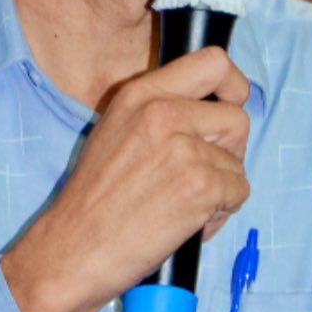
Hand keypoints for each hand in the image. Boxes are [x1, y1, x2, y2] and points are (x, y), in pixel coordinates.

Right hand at [1, 45, 250, 311]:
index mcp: (140, 94)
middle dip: (229, 149)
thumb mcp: (116, 132)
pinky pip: (239, 192)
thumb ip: (159, 113)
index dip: (233, 84)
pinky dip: (220, 213)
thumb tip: (212, 110)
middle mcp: (163, 113)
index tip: (230, 104)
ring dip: (221, 188)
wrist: (72, 248)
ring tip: (182, 205)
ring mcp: (183, 148)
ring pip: (238, 161)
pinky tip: (185, 223)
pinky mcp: (200, 185)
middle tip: (199, 174)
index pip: (212, 62)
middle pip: (236, 116)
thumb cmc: (93, 202)